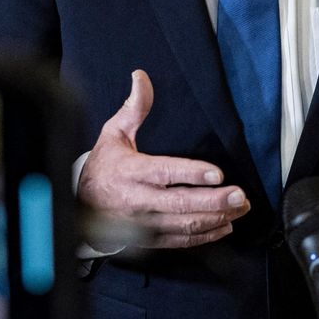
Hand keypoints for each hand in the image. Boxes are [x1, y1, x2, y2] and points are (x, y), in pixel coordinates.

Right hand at [79, 70, 250, 248]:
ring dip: (216, 218)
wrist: (79, 207)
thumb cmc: (102, 167)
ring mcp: (145, 223)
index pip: (165, 173)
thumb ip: (133, 108)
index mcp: (131, 172)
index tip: (217, 173)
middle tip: (239, 195)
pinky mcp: (150, 239)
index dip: (192, 174)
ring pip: (185, 224)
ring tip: (240, 208)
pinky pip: (181, 241)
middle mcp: (138, 200)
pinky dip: (205, 236)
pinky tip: (224, 226)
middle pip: (180, 203)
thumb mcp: (112, 134)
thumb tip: (141, 78)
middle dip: (214, 201)